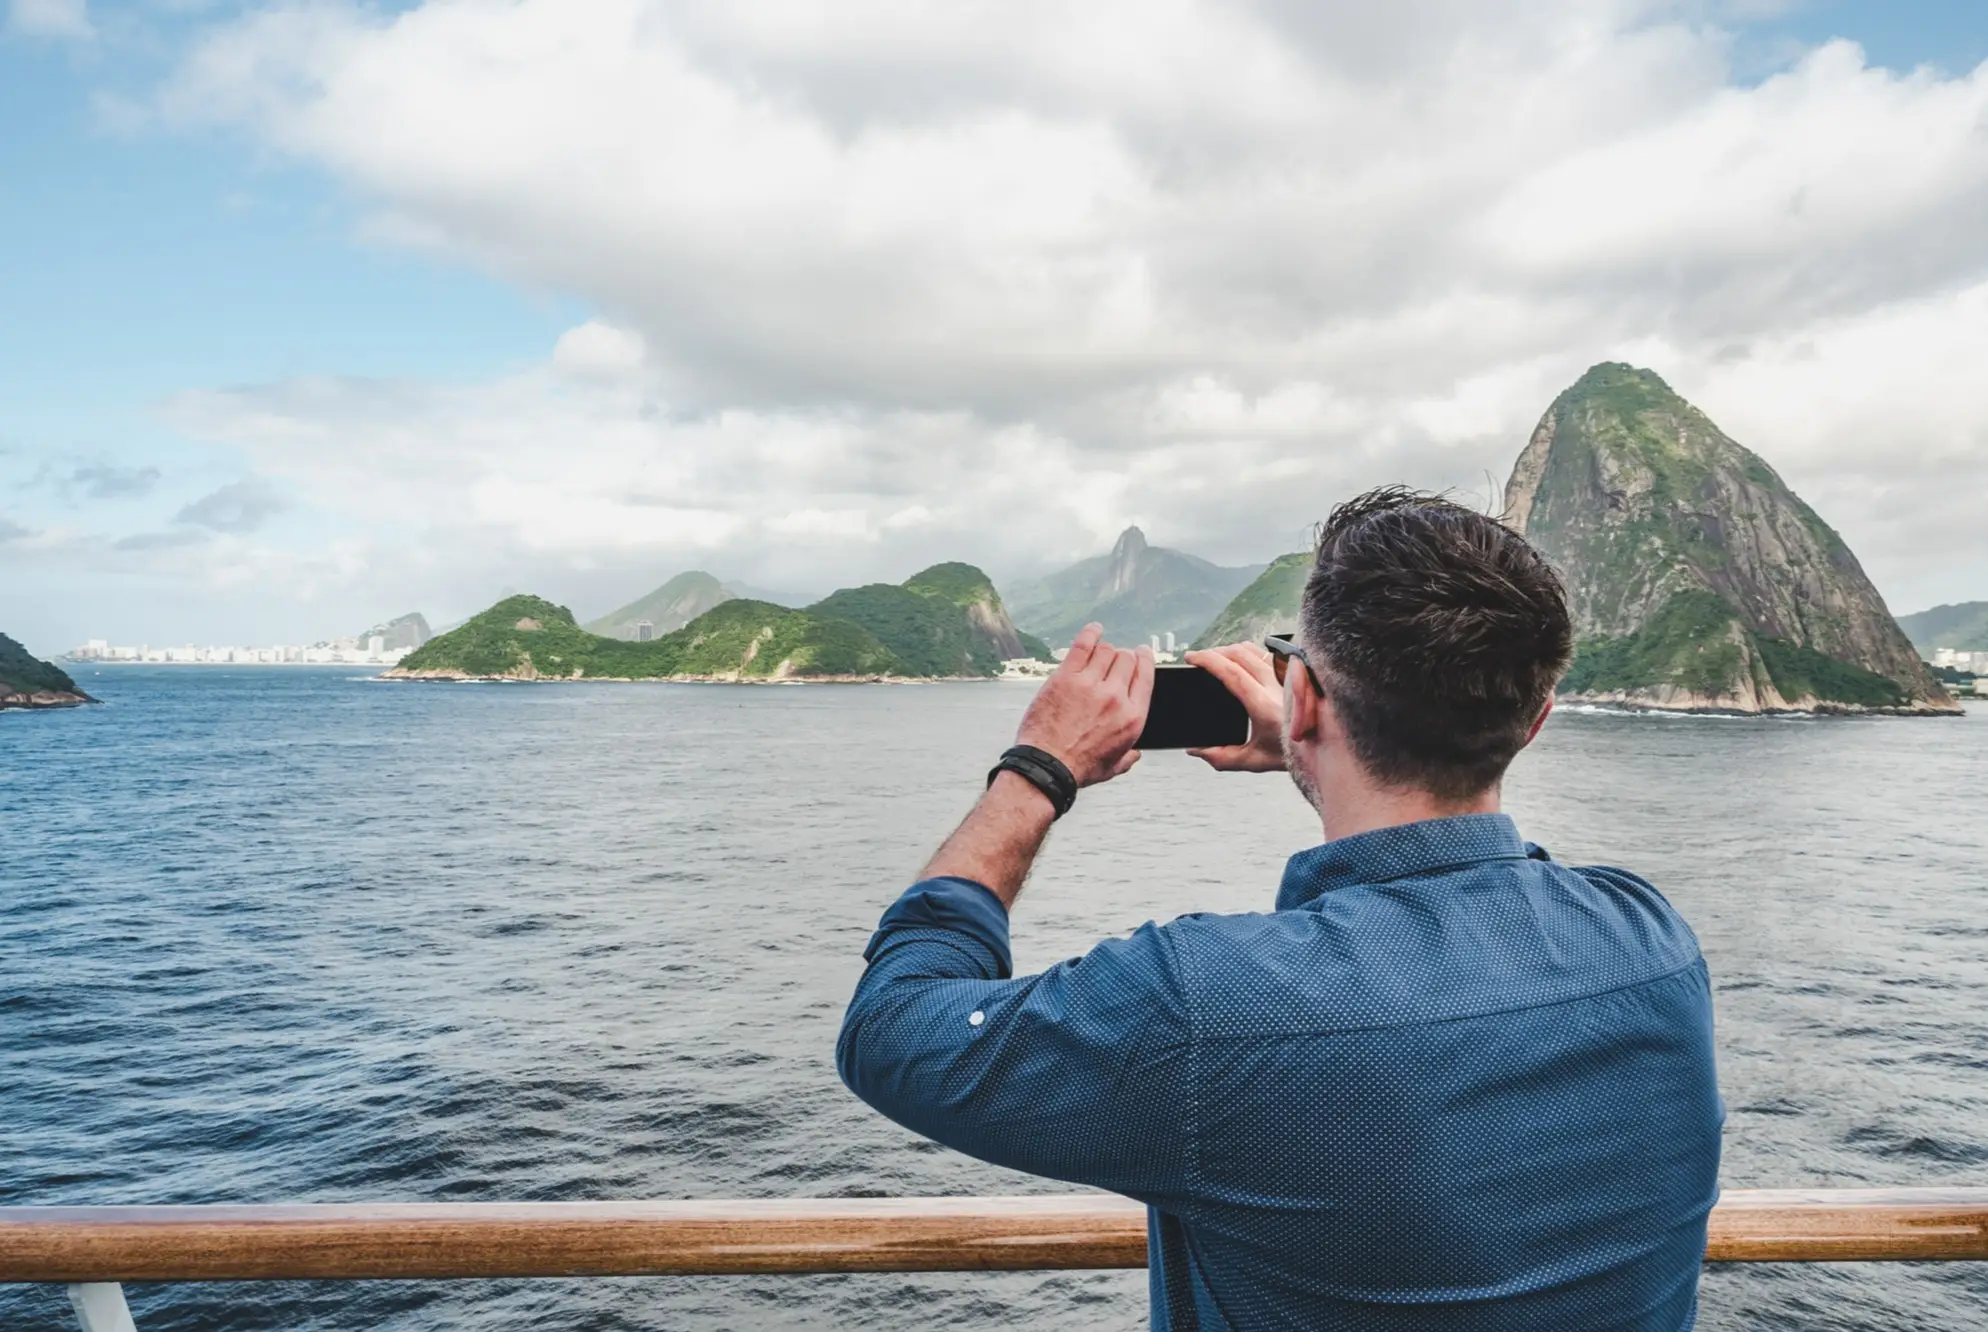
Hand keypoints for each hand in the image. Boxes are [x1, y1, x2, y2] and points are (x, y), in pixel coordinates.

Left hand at [1014, 624, 1153, 786]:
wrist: (1046, 767)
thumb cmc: (1078, 769)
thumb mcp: (1113, 767)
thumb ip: (1128, 757)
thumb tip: (1136, 753)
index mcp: (1132, 718)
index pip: (1145, 676)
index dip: (1144, 659)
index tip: (1142, 653)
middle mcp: (1115, 697)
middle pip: (1126, 659)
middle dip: (1123, 656)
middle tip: (1116, 657)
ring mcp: (1090, 685)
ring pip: (1106, 651)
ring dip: (1105, 650)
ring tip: (1099, 651)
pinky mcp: (1066, 678)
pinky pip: (1083, 645)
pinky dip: (1091, 633)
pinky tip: (1094, 629)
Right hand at [1184, 642, 1285, 771]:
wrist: (1326, 745)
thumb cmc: (1293, 752)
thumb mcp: (1254, 760)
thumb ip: (1221, 758)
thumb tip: (1196, 750)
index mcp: (1264, 706)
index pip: (1232, 672)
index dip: (1208, 661)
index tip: (1192, 657)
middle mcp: (1276, 687)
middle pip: (1238, 654)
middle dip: (1213, 652)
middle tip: (1198, 658)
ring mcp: (1286, 676)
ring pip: (1252, 649)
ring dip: (1230, 649)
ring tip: (1216, 658)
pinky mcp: (1293, 673)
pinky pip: (1266, 652)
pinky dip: (1248, 651)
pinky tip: (1241, 659)